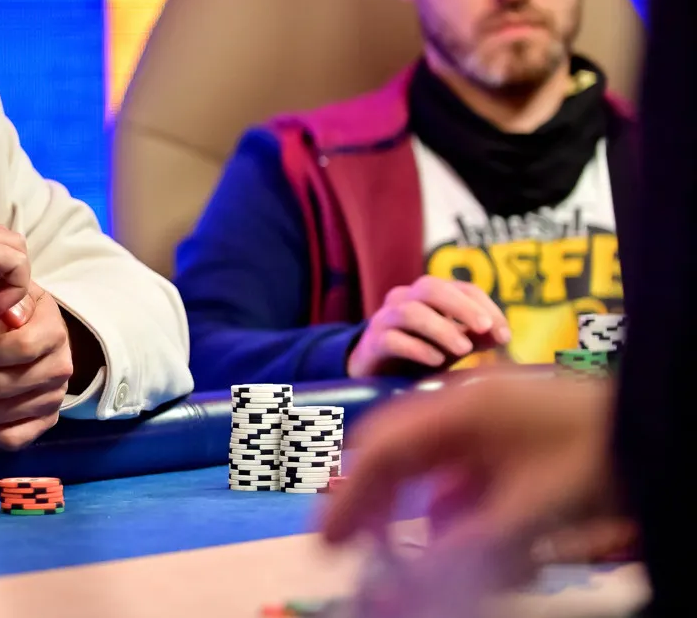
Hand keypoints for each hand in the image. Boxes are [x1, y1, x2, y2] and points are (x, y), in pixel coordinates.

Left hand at [0, 284, 72, 450]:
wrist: (37, 333)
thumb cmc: (17, 314)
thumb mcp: (15, 294)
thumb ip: (11, 296)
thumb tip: (11, 315)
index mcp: (53, 330)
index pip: (21, 348)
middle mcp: (61, 365)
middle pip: (4, 386)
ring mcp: (55, 395)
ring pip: (4, 413)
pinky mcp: (47, 419)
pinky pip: (16, 439)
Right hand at [321, 373, 619, 602]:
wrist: (660, 423)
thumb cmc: (598, 459)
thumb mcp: (533, 511)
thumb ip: (466, 547)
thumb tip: (410, 583)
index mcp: (458, 411)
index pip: (381, 451)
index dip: (349, 498)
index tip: (328, 543)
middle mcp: (463, 406)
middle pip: (395, 451)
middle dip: (376, 502)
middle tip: (355, 547)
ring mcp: (488, 416)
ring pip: (431, 466)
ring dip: (423, 512)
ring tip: (425, 557)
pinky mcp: (510, 433)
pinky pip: (465, 471)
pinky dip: (459, 507)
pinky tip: (476, 541)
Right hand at [347, 275, 511, 376]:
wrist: (376, 374)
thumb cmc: (420, 353)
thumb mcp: (453, 345)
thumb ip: (476, 338)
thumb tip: (503, 335)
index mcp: (429, 296)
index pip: (461, 288)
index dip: (486, 306)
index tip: (504, 335)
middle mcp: (404, 299)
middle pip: (431, 287)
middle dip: (462, 307)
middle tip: (484, 328)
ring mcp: (385, 319)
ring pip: (410, 311)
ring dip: (441, 328)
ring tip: (464, 350)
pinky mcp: (372, 344)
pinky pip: (392, 339)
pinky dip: (417, 348)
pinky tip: (436, 362)